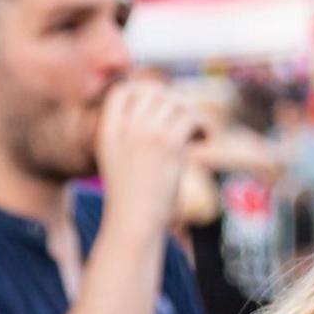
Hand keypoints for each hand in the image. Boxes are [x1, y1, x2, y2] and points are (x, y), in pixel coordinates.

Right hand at [94, 80, 203, 237]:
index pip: (123, 90)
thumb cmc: (132, 200)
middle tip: (185, 123)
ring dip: (192, 115)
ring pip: (175, 103)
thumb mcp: (119, 161)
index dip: (145, 90)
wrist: (134, 224)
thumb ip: (133, 136)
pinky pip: (191, 117)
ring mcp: (146, 135)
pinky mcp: (168, 146)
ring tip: (198, 136)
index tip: (162, 106)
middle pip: (154, 92)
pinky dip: (204, 126)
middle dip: (174, 102)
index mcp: (108, 131)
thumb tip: (166, 111)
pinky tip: (205, 141)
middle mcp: (125, 128)